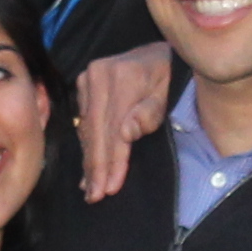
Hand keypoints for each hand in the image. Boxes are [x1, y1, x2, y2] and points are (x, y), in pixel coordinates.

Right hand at [66, 43, 174, 202]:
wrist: (159, 54)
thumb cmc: (169, 78)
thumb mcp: (168, 94)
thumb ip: (150, 113)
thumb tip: (125, 133)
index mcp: (122, 76)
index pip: (114, 128)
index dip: (113, 160)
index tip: (111, 187)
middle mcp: (98, 75)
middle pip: (96, 131)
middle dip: (97, 166)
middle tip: (96, 196)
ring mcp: (87, 79)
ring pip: (87, 129)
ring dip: (90, 161)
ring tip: (91, 189)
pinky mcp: (82, 85)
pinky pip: (84, 122)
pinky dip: (87, 147)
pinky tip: (88, 169)